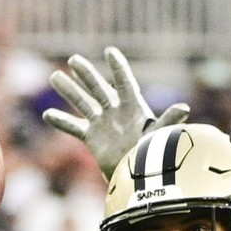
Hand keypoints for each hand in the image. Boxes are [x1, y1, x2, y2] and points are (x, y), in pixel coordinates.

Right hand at [43, 47, 189, 178]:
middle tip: (73, 60)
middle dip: (86, 74)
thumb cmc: (152, 155)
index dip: (118, 68)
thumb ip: (168, 120)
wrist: (138, 177)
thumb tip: (184, 109)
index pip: (124, 83)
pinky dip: (62, 121)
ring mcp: (102, 123)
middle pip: (98, 88)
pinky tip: (47, 115)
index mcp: (133, 107)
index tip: (109, 52)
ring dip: (69, 91)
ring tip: (54, 78)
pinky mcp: (92, 137)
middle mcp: (115, 111)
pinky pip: (74, 127)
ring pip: (83, 103)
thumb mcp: (158, 135)